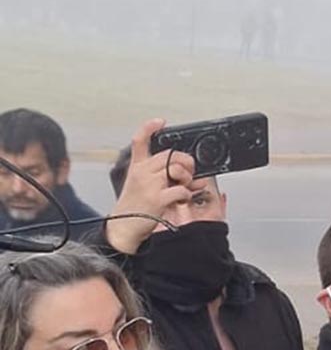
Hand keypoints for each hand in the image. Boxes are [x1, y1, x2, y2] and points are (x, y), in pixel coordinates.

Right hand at [106, 119, 198, 254]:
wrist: (123, 228)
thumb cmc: (134, 208)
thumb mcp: (141, 185)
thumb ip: (160, 177)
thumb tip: (188, 175)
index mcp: (136, 167)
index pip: (139, 141)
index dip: (149, 128)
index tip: (160, 121)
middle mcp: (142, 172)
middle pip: (169, 155)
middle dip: (185, 162)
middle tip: (188, 172)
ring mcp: (149, 185)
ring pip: (176, 169)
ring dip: (187, 178)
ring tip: (185, 186)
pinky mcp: (157, 199)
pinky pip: (181, 190)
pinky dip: (187, 194)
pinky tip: (183, 199)